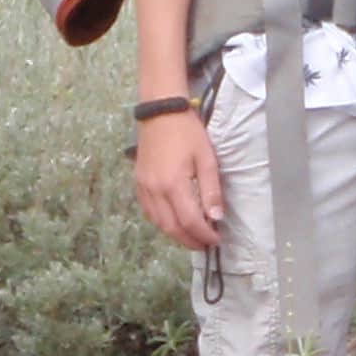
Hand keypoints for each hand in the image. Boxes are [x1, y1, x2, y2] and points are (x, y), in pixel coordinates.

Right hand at [131, 108, 224, 253]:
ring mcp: (144, 188)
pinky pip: (149, 212)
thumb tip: (216, 217)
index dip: (204, 235)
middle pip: (172, 228)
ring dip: (176, 234)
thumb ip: (211, 190)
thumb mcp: (207, 159)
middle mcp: (155, 191)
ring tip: (192, 235)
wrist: (160, 112)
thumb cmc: (187, 132)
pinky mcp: (139, 183)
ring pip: (158, 223)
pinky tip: (174, 220)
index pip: (190, 222)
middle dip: (190, 241)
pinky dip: (162, 222)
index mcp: (173, 185)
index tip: (217, 239)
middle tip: (205, 243)